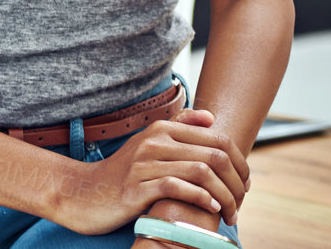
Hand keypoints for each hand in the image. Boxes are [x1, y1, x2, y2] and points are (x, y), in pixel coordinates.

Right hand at [56, 108, 249, 235]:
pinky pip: (178, 187)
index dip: (239, 161)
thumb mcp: (148, 144)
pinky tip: (209, 209)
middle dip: (237, 182)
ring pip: (201, 172)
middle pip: (214, 155)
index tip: (245, 183)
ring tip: (230, 213)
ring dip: (224, 196)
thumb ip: (178, 127)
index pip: (216, 138)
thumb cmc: (124, 173)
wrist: (85, 193)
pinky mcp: (136, 188)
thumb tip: (210, 116)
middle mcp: (153, 142)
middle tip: (241, 201)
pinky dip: (200, 198)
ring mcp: (144, 164)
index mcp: (160, 129)